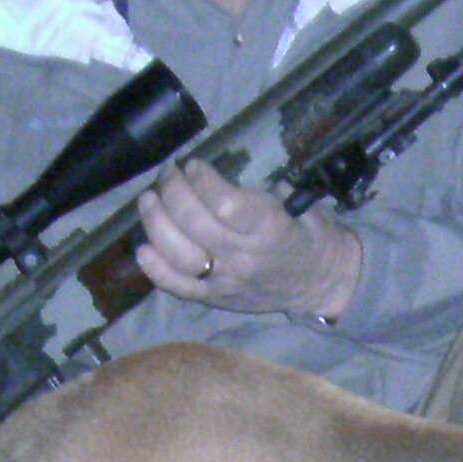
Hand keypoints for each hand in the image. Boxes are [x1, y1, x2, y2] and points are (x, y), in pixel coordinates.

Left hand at [136, 159, 361, 321]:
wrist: (319, 283)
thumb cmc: (308, 235)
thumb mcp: (298, 203)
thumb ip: (262, 189)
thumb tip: (226, 171)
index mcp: (270, 230)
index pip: (225, 203)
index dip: (202, 179)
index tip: (195, 164)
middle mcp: (244, 256)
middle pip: (193, 222)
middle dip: (173, 189)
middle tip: (170, 172)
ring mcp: (226, 280)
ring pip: (178, 252)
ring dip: (156, 221)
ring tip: (149, 199)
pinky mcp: (214, 297)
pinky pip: (177, 286)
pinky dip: (155, 268)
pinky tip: (143, 248)